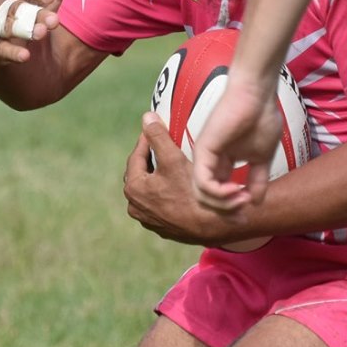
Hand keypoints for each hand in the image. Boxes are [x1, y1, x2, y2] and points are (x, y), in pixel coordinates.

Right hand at [0, 0, 79, 66]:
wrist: (32, 67)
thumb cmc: (37, 24)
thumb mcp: (51, 1)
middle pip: (13, 7)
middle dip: (34, 13)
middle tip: (54, 21)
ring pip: (5, 27)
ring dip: (24, 30)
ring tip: (42, 33)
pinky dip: (10, 52)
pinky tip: (25, 56)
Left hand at [124, 114, 234, 246]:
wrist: (213, 226)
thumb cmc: (191, 192)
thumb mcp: (173, 159)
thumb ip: (157, 136)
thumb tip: (146, 118)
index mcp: (134, 189)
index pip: (136, 156)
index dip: (147, 140)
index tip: (156, 129)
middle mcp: (135, 207)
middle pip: (141, 174)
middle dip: (150, 159)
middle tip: (163, 145)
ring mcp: (148, 220)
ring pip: (150, 190)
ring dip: (157, 177)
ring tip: (171, 165)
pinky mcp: (162, 228)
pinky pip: (160, 204)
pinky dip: (165, 193)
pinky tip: (179, 186)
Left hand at [189, 82, 281, 214]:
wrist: (258, 95)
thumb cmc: (261, 118)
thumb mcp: (262, 158)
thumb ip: (257, 179)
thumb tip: (256, 202)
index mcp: (221, 163)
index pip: (218, 196)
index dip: (231, 210)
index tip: (247, 215)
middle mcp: (209, 162)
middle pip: (206, 200)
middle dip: (225, 212)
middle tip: (243, 214)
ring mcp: (204, 156)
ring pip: (202, 195)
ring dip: (223, 204)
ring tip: (242, 200)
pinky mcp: (203, 150)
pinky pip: (203, 182)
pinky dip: (218, 193)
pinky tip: (235, 190)